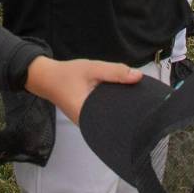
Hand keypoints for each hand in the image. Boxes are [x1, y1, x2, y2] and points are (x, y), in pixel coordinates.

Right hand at [24, 56, 142, 124]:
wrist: (47, 78)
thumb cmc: (68, 74)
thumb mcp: (92, 68)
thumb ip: (114, 72)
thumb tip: (139, 77)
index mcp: (88, 116)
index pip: (116, 120)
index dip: (131, 113)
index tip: (146, 106)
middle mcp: (88, 124)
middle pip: (115, 121)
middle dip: (128, 111)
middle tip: (145, 101)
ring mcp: (87, 122)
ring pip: (110, 117)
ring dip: (121, 107)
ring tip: (138, 100)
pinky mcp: (88, 116)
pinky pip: (105, 113)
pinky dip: (113, 106)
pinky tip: (123, 98)